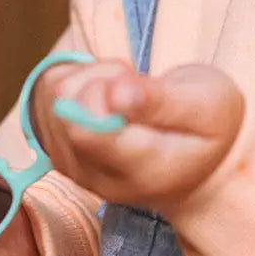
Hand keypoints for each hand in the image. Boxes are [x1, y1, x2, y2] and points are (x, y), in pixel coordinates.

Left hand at [30, 58, 244, 211]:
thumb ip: (160, 101)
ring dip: (87, 77)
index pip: (86, 130)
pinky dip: (74, 83)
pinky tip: (104, 95)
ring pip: (53, 98)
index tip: (130, 80)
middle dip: (98, 77)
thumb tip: (114, 93)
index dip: (100, 89)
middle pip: (64, 110)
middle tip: (133, 81)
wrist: (202, 158)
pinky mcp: (60, 152)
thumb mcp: (207, 105)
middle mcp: (101, 178)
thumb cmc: (210, 124)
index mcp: (143, 170)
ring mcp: (77, 168)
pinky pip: (45, 99)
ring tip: (123, 89)